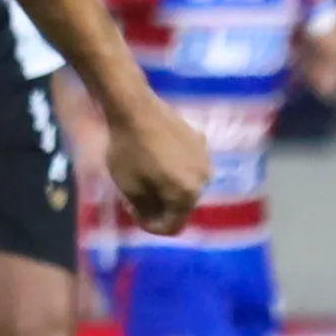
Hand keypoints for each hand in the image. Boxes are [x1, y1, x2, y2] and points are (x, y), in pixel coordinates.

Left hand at [102, 91, 211, 236]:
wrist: (136, 109)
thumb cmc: (129, 151)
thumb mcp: (129, 189)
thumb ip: (144, 211)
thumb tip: (153, 220)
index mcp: (188, 195)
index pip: (173, 226)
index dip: (151, 225)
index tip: (132, 211)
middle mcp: (205, 180)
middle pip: (181, 206)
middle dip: (159, 206)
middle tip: (135, 195)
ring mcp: (206, 159)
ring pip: (186, 185)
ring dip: (167, 187)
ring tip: (144, 176)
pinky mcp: (202, 142)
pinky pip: (188, 166)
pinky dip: (174, 169)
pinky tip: (155, 158)